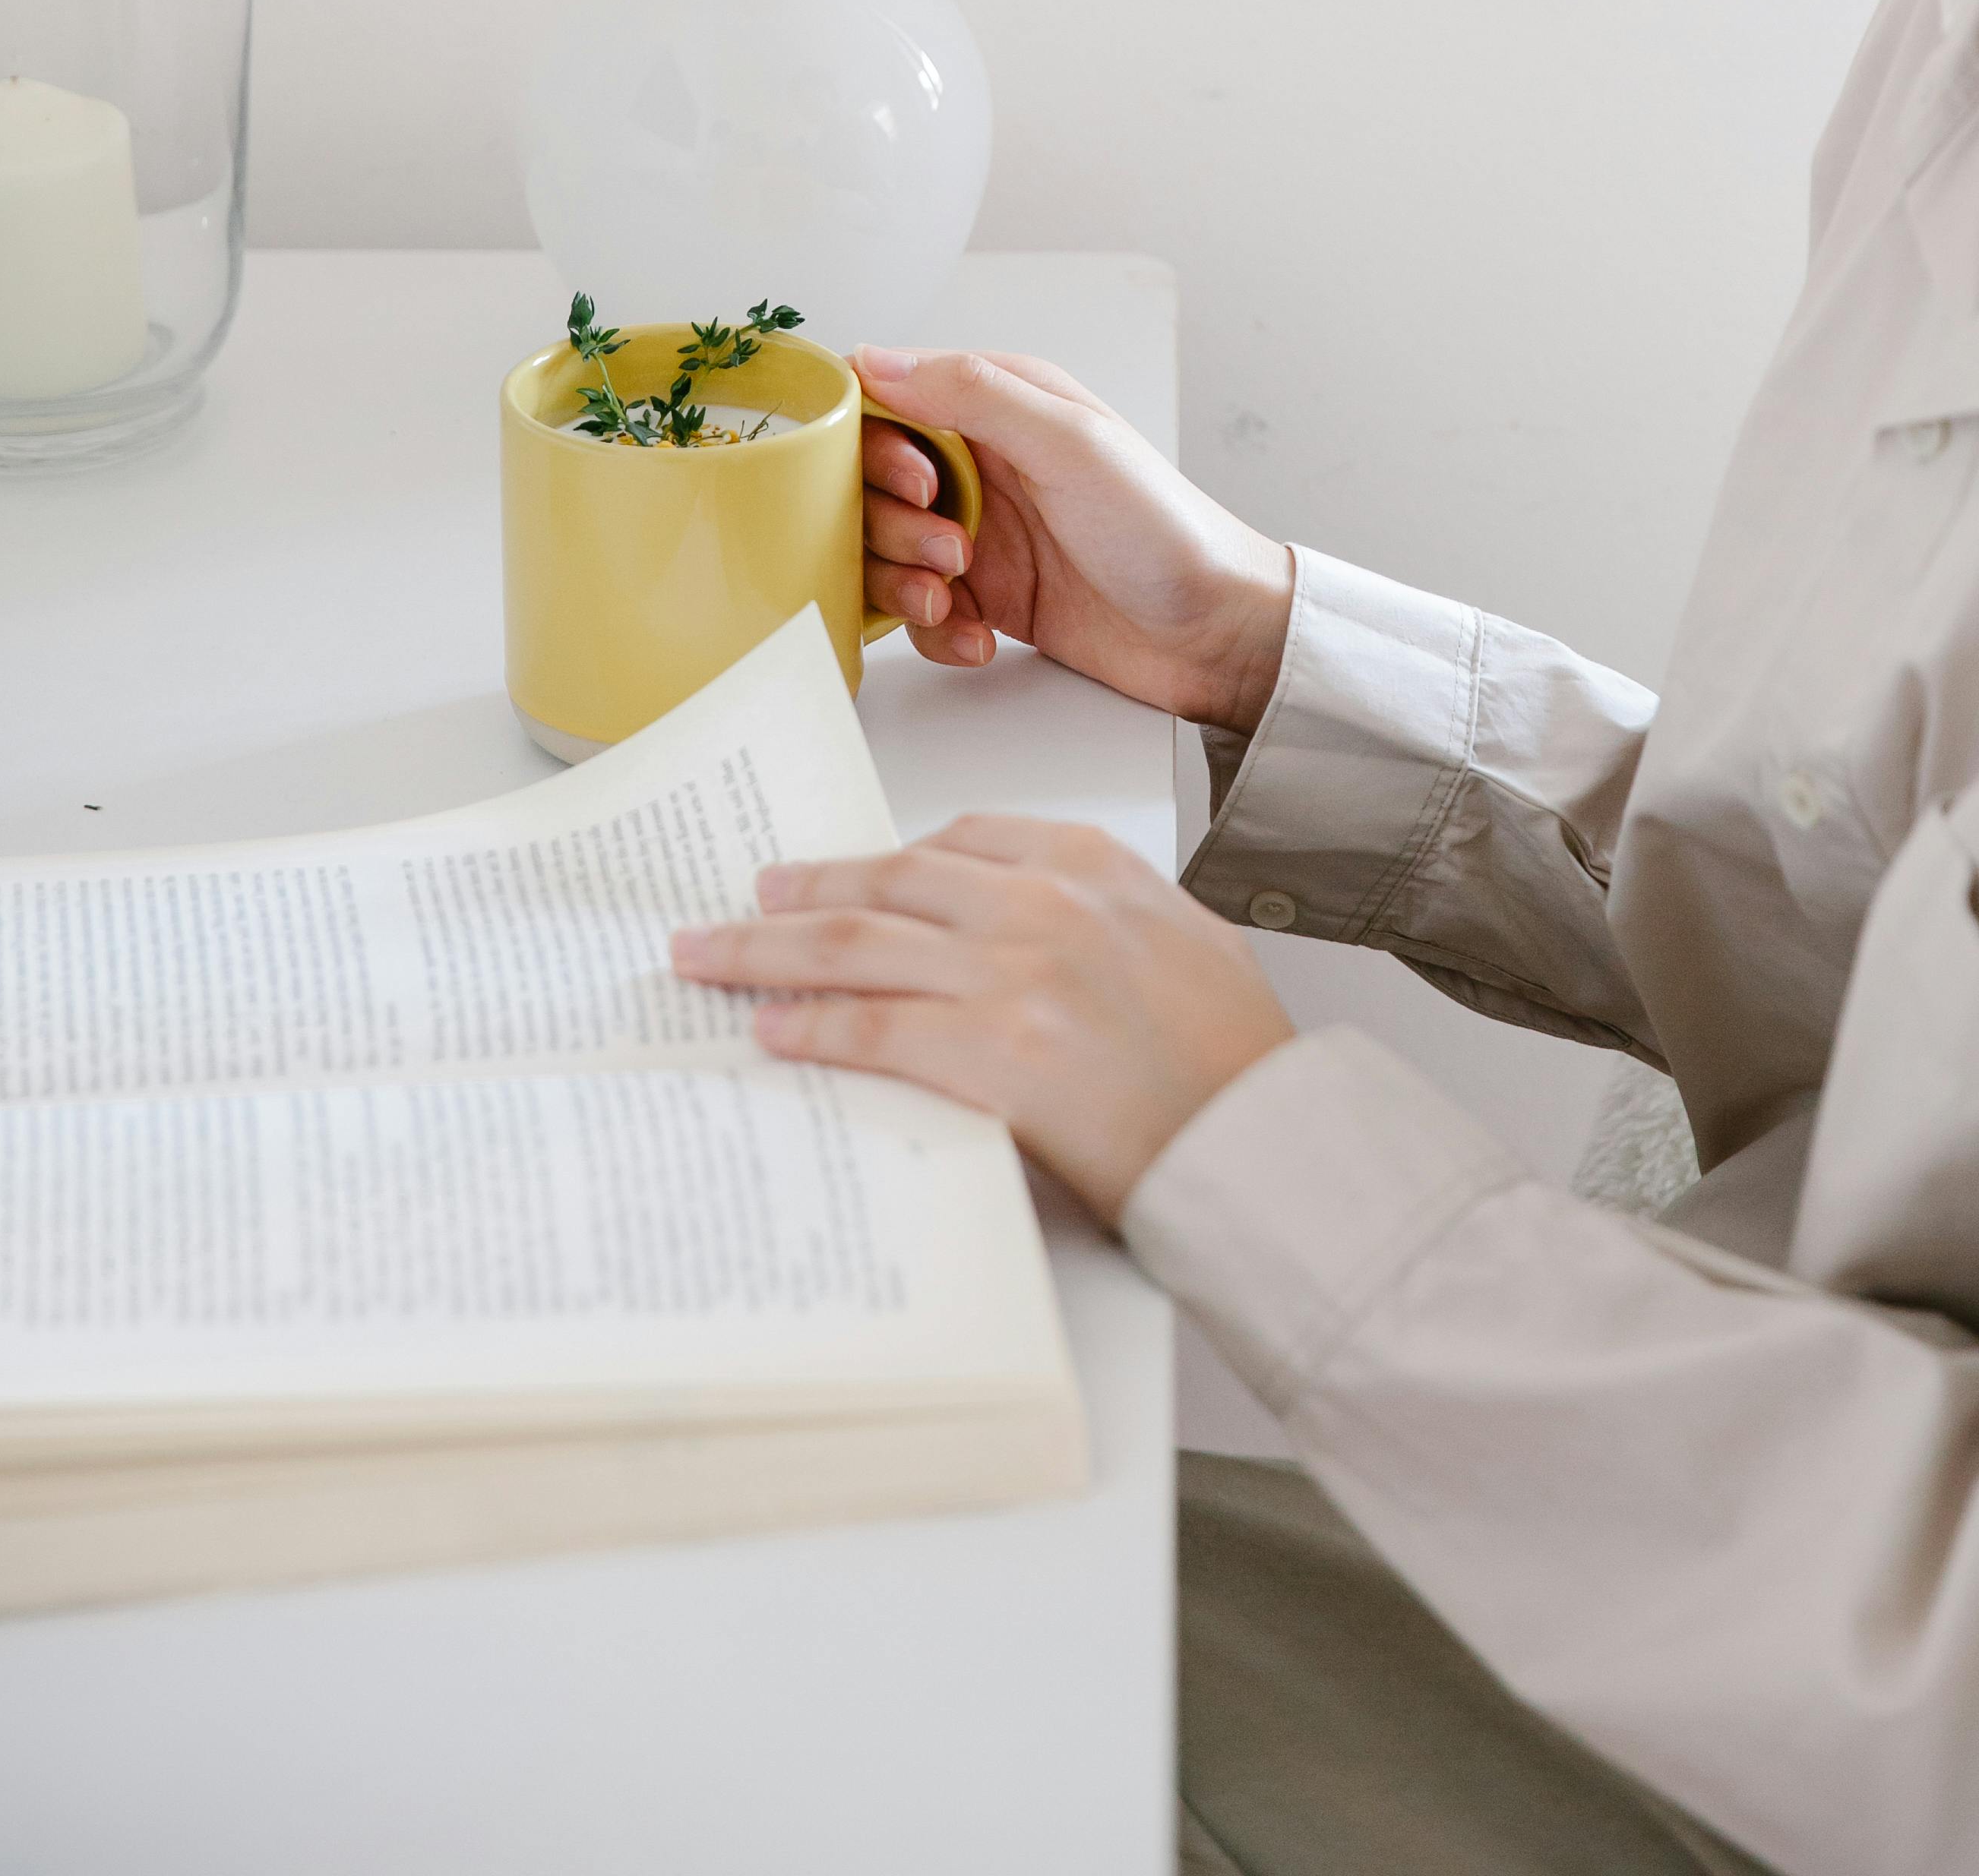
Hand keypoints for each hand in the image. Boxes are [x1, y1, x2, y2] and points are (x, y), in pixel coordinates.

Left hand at [672, 819, 1295, 1223]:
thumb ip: (1092, 917)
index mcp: (1092, 862)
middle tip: (748, 897)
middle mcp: (1043, 901)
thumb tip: (1006, 942)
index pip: (958, 839)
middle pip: (888, 880)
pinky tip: (770, 1029)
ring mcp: (1012, 971)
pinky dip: (810, 1026)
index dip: (883, 856)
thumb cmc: (1235, 1059)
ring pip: (857, 943)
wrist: (1265, 1139)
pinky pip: (871, 1027)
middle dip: (802, 890)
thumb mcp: (1176, 941)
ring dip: (768, 949)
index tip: (841, 870)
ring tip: (713, 955)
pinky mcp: (990, 1051)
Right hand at [856, 347, 1292, 732]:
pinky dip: (935, 631)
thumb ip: (970, 393)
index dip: (875, 443)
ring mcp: (980, 532)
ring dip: (905, 581)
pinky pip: (918, 612)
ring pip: (886, 550)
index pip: (889, 398)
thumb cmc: (1165, 528)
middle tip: (952, 550)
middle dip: (894, 524)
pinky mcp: (987, 596)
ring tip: (955, 598)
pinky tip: (979, 637)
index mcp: (1002, 405)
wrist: (1215, 633)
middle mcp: (982, 464)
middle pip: (872, 482)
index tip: (912, 482)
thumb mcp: (1069, 442)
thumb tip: (875, 359)